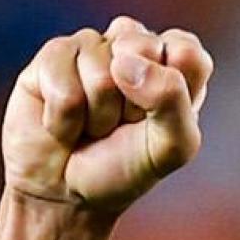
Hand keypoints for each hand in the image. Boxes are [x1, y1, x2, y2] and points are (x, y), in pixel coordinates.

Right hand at [3, 18, 211, 213]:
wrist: (66, 191)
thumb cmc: (123, 168)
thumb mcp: (170, 149)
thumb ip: (172, 101)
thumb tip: (126, 62)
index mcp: (172, 69)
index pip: (187, 51)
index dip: (172, 85)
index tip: (158, 119)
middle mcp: (132, 49)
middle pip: (143, 49)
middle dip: (133, 103)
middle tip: (122, 124)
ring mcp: (91, 47)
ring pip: (100, 73)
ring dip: (97, 117)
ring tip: (92, 128)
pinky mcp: (53, 55)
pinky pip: (63, 85)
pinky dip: (65, 120)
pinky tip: (64, 123)